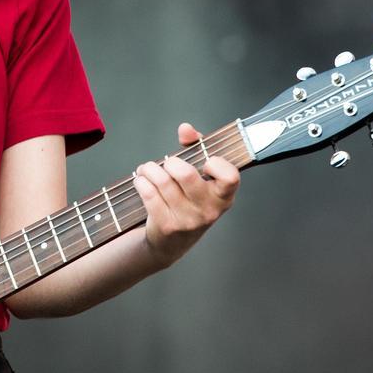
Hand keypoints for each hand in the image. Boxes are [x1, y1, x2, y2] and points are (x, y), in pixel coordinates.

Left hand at [135, 122, 239, 268]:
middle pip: (186, 174)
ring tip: (148, 169)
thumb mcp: (200, 177)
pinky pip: (148, 193)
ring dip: (149, 169)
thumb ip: (195, 147)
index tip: (205, 162)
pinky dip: (141, 181)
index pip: (230, 177)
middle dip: (170, 163)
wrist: (172, 243)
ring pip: (162, 181)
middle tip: (167, 165)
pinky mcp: (167, 226)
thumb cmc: (188, 201)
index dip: (217, 164)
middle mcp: (209, 210)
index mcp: (223, 196)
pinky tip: (141, 180)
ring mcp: (188, 220)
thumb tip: (186, 129)